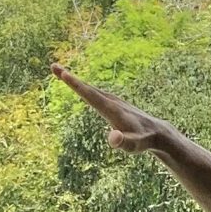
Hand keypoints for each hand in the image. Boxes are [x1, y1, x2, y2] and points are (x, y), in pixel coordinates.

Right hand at [50, 63, 173, 152]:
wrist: (157, 132)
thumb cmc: (143, 141)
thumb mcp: (134, 145)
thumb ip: (123, 142)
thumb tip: (113, 138)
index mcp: (110, 109)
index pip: (90, 95)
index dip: (76, 85)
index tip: (63, 73)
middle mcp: (111, 101)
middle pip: (87, 88)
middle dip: (69, 77)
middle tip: (53, 66)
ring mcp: (113, 101)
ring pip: (91, 89)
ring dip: (75, 81)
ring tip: (60, 72)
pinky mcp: (114, 103)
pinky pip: (96, 93)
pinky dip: (85, 87)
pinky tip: (80, 87)